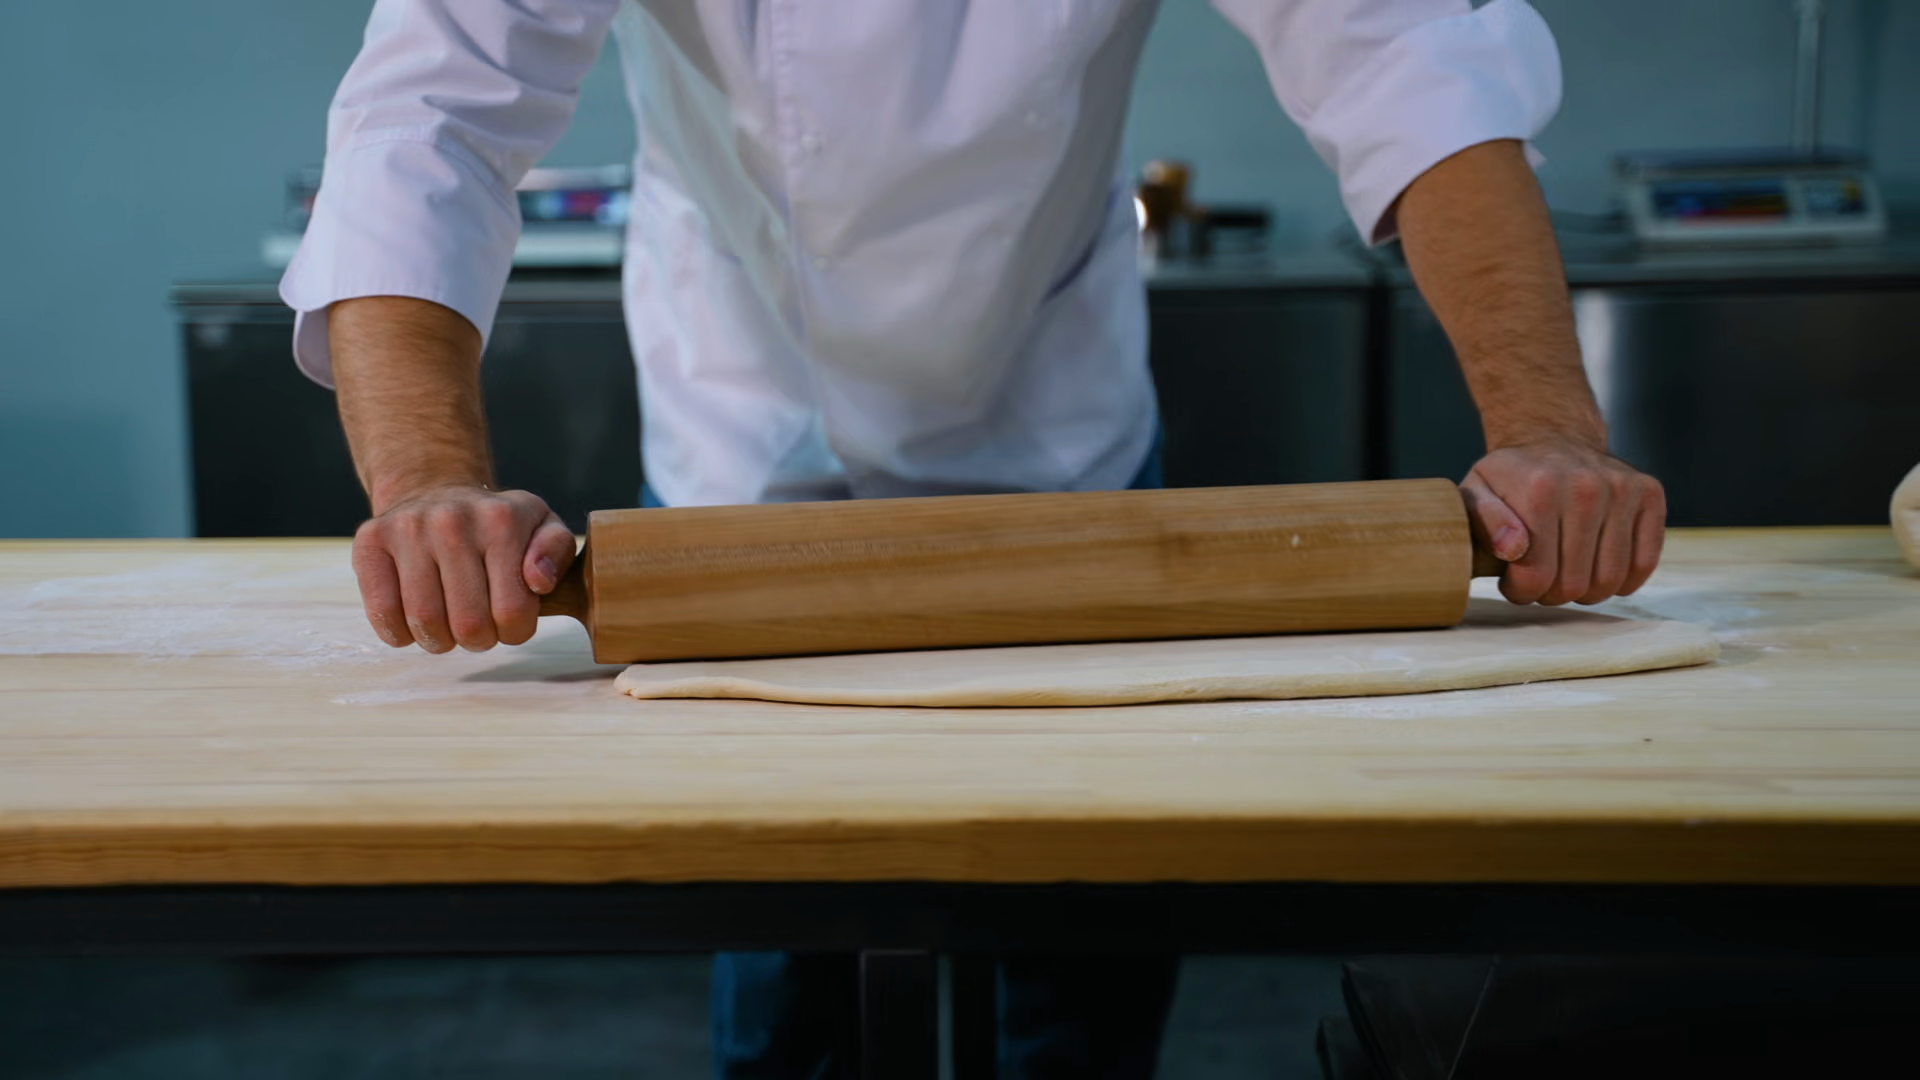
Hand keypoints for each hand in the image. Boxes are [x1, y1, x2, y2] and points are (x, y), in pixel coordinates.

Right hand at [350, 485, 576, 652]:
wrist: (435, 491)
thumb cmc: (496, 524)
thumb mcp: (542, 525)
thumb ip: (556, 551)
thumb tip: (537, 581)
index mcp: (501, 521)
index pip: (513, 611)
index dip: (516, 632)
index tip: (510, 621)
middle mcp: (452, 521)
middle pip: (469, 624)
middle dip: (480, 640)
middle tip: (479, 628)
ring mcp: (407, 529)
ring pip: (425, 623)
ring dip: (440, 641)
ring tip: (448, 625)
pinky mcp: (370, 542)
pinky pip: (383, 613)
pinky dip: (401, 633)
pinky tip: (414, 622)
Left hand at [1460, 440, 1665, 605]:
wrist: (1553, 438)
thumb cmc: (1511, 478)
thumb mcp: (1476, 493)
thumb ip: (1485, 522)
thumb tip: (1513, 548)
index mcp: (1540, 489)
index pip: (1536, 576)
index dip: (1521, 591)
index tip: (1514, 582)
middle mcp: (1587, 487)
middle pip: (1573, 584)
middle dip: (1551, 593)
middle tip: (1540, 579)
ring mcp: (1623, 489)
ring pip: (1609, 579)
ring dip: (1586, 591)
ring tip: (1567, 574)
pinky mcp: (1649, 494)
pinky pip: (1644, 563)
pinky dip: (1623, 580)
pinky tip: (1599, 570)